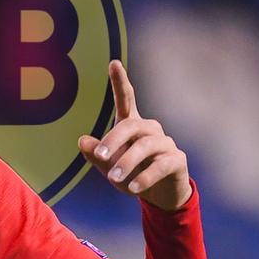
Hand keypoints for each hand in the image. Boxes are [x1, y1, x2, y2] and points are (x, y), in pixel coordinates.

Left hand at [78, 60, 191, 210]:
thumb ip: (95, 154)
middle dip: (113, 140)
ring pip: (145, 146)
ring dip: (127, 162)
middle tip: (100, 156)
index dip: (120, 82)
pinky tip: (133, 188)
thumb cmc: (130, 174)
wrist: (159, 195)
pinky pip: (161, 165)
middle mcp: (149, 129)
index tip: (113, 63)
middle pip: (131, 126)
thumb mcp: (108, 166)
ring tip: (114, 179)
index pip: (126, 99)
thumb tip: (82, 141)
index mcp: (131, 125)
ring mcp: (165, 143)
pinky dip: (145, 177)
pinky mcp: (176, 160)